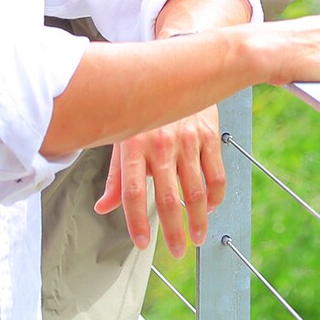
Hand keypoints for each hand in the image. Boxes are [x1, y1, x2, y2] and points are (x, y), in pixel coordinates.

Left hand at [94, 107, 225, 257]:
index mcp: (134, 146)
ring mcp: (188, 140)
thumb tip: (102, 208)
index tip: (143, 244)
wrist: (176, 69)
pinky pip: (216, 173)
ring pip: (196, 190)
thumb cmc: (143, 108)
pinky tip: (211, 207)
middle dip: (174, 231)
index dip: (136, 221)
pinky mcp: (209, 135)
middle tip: (178, 251)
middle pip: (169, 197)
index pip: (133, 193)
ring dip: (199, 219)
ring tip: (198, 237)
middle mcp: (161, 144)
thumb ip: (116, 176)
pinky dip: (216, 195)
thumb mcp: (123, 136)